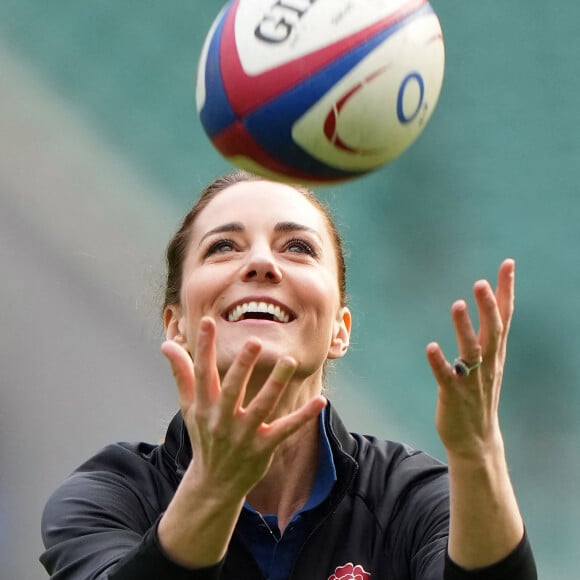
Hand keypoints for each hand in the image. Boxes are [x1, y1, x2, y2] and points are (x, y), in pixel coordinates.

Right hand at [161, 316, 326, 499]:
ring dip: (276, 384)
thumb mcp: (189, 407)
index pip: (202, 373)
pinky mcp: (263, 448)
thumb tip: (166, 345)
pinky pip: (285, 429)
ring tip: (289, 361)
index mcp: (204, 406)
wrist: (213, 483)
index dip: (204, 347)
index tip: (208, 321)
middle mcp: (222, 420)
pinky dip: (302, 416)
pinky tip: (320, 400)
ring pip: (262, 406)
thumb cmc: (204, 436)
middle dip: (243, 366)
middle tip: (255, 341)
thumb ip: (182, 374)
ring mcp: (244, 435)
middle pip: (233, 389)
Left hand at [426, 259, 514, 457]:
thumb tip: (489, 306)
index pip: (505, 317)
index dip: (507, 290)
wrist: (476, 441)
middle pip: (492, 331)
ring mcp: (471, 381)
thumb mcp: (489, 364)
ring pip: (471, 351)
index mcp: (495, 354)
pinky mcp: (453, 395)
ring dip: (464, 329)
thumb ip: (487, 336)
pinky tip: (431, 348)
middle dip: (488, 307)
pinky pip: (446, 377)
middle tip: (481, 283)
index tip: (508, 264)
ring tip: (458, 305)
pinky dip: (440, 362)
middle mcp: (487, 365)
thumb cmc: (479, 396)